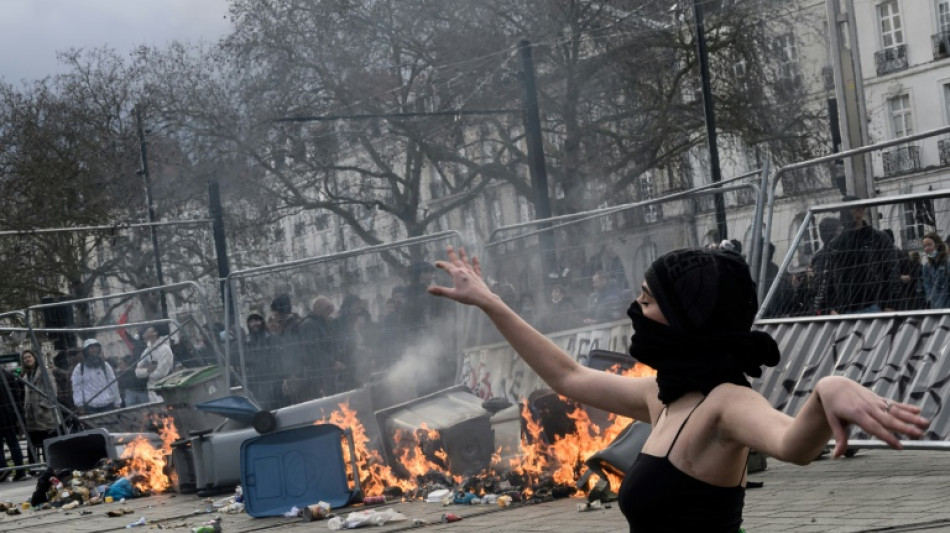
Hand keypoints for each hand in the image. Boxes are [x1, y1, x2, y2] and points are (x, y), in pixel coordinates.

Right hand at [428, 246, 498, 309]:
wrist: (483, 298)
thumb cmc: (467, 296)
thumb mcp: (452, 294)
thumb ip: (441, 291)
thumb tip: (428, 289)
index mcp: (457, 274)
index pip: (447, 267)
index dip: (441, 264)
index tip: (436, 263)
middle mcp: (464, 271)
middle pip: (456, 260)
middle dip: (452, 254)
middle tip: (449, 246)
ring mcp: (472, 273)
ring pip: (466, 262)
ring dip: (463, 255)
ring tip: (461, 248)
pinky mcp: (478, 276)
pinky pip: (476, 267)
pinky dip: (475, 262)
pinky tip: (475, 257)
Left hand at [815, 376, 929, 457]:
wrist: (834, 386)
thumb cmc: (833, 406)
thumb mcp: (833, 421)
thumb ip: (840, 438)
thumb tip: (836, 456)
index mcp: (857, 414)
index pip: (874, 428)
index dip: (887, 437)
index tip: (899, 446)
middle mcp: (868, 407)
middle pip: (889, 420)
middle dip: (905, 428)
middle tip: (919, 435)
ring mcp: (875, 402)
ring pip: (895, 411)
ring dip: (911, 417)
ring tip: (925, 423)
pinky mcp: (878, 399)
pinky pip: (893, 403)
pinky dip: (906, 407)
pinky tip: (918, 411)